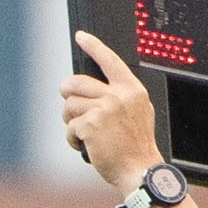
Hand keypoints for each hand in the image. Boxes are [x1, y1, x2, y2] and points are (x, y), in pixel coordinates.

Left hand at [60, 31, 164, 191]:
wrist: (140, 170)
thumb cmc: (136, 147)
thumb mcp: (138, 113)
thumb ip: (121, 98)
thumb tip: (95, 89)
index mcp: (132, 90)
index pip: (110, 61)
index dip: (94, 46)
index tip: (81, 37)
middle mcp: (118, 95)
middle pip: (77, 83)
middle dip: (67, 94)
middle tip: (69, 106)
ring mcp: (104, 109)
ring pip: (70, 106)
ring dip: (71, 122)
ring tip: (84, 135)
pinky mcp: (91, 125)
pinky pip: (70, 127)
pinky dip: (73, 140)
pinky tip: (84, 147)